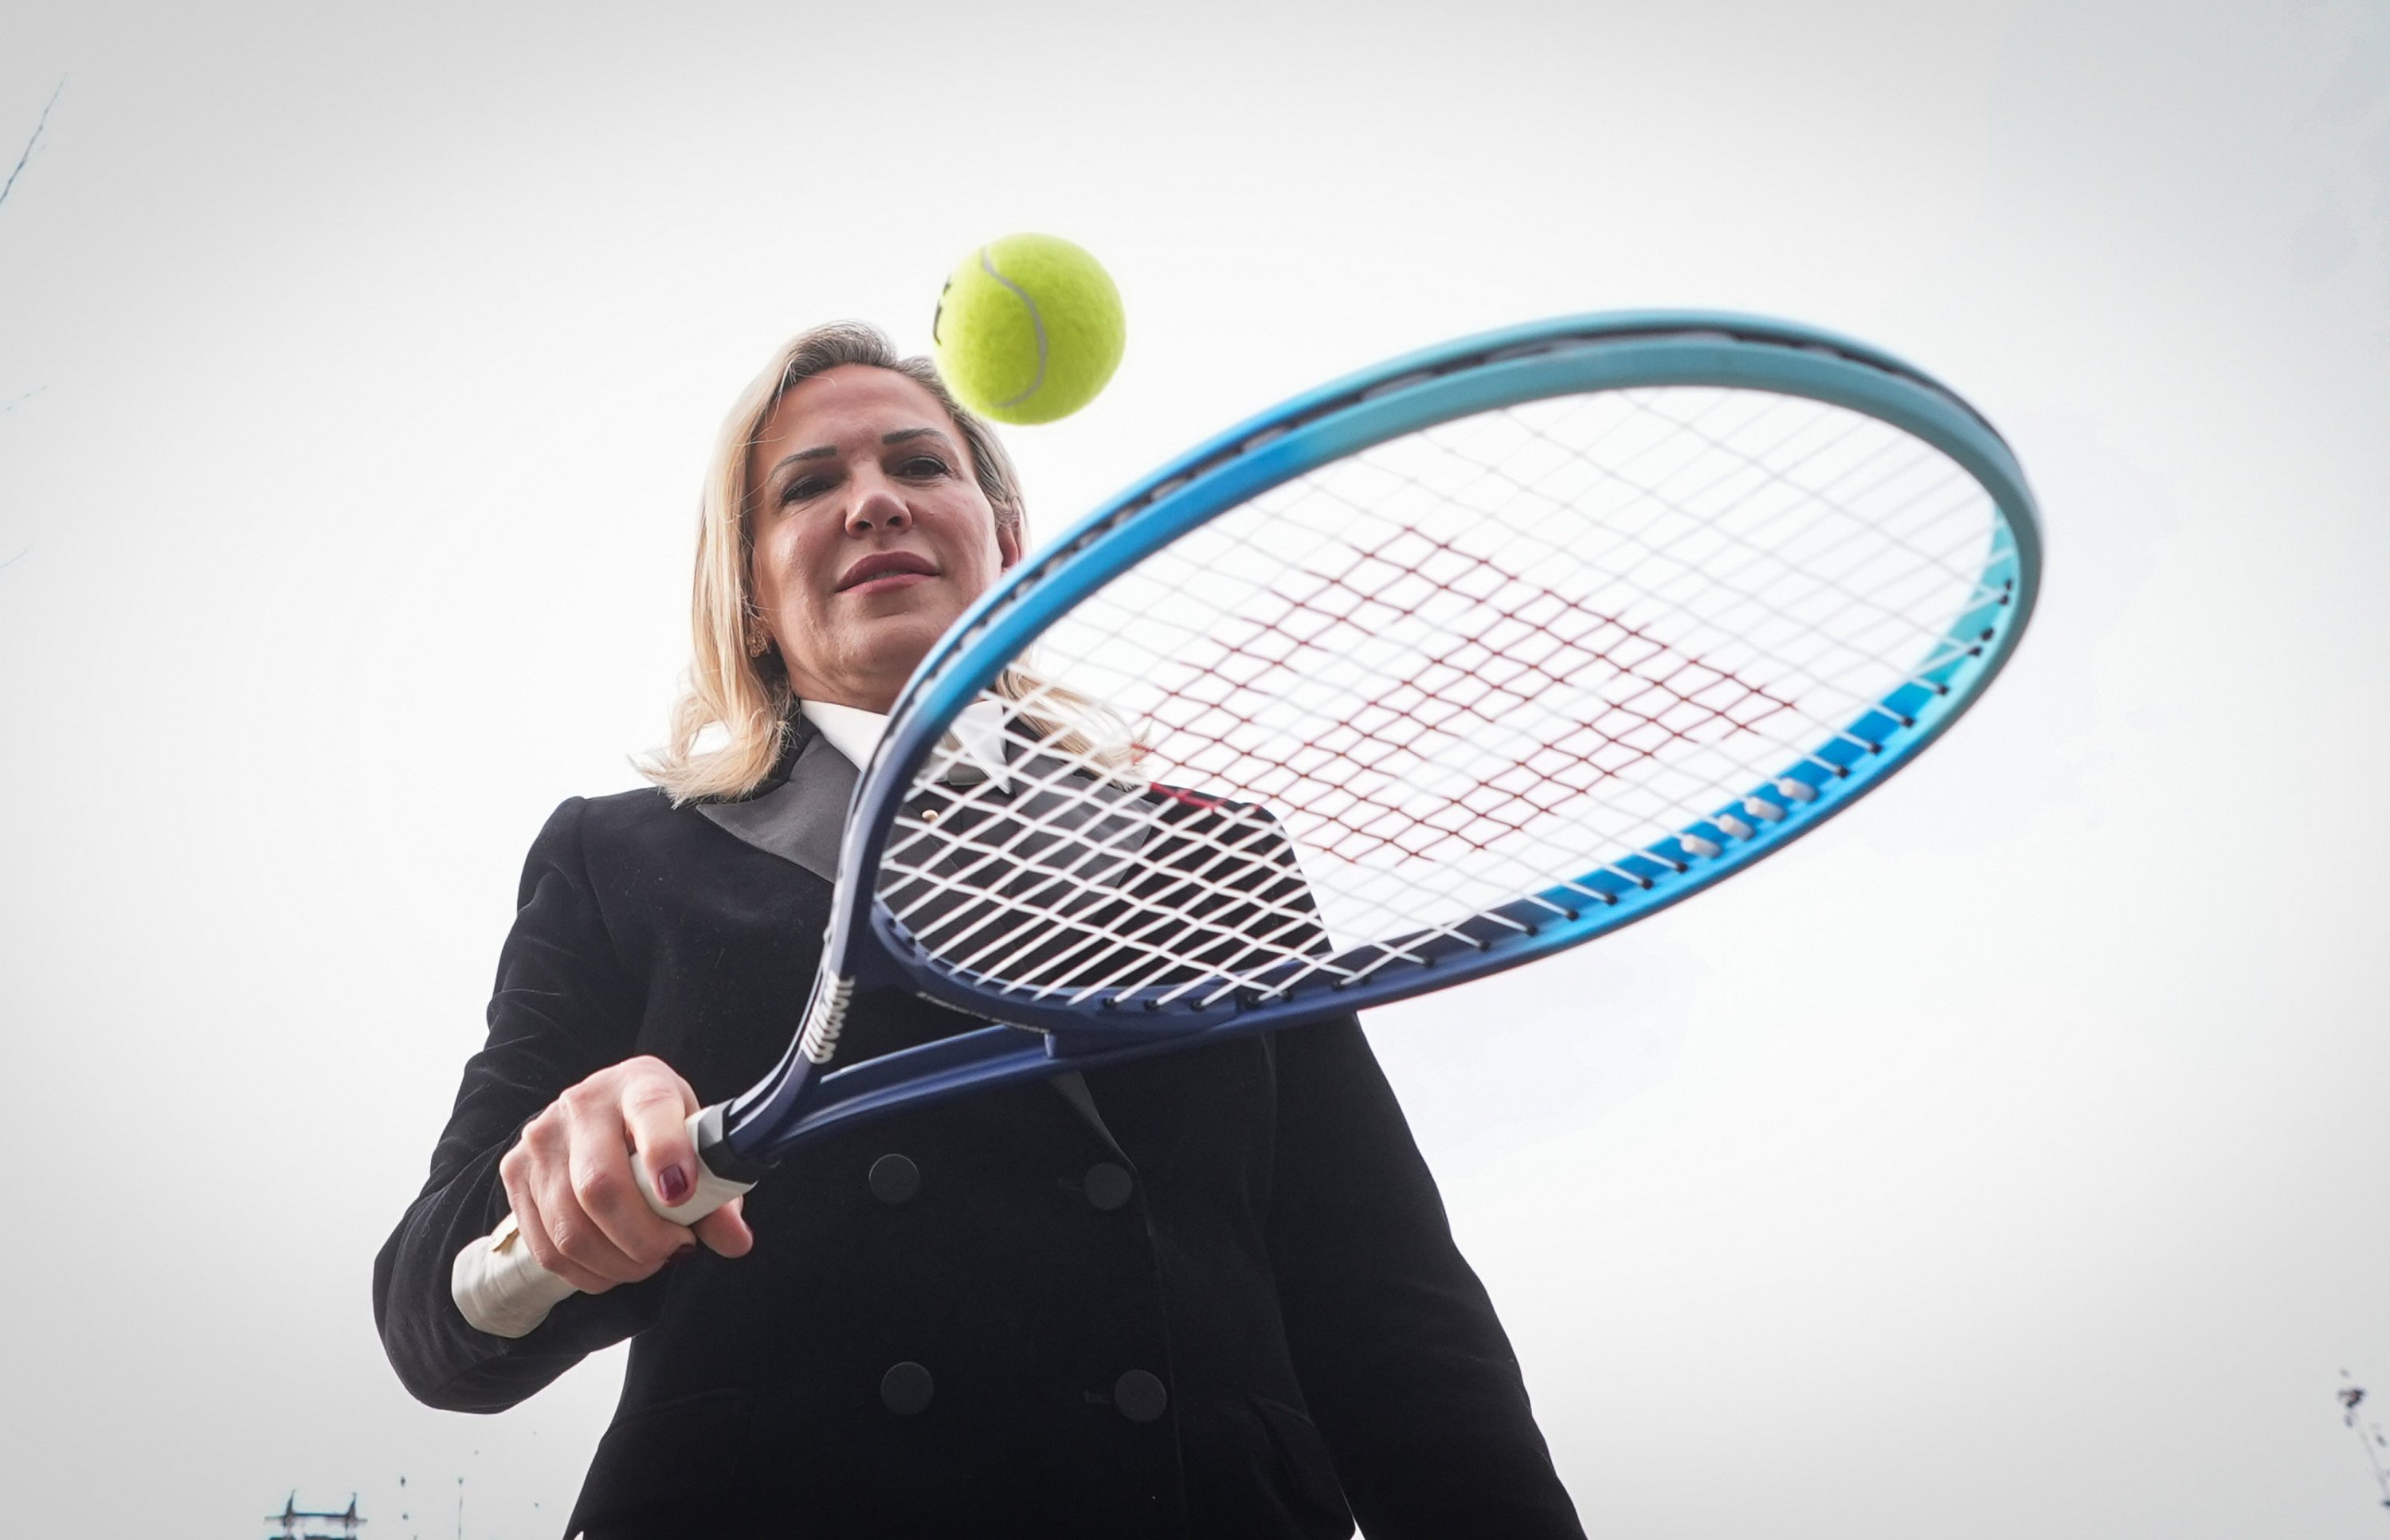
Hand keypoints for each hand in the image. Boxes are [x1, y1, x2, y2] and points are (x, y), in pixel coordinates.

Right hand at [497, 1055, 753, 1293]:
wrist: (601, 1117)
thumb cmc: (658, 1132)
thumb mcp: (696, 1147)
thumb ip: (719, 1194)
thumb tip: (735, 1241)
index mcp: (639, 1084)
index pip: (650, 1111)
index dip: (665, 1154)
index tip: (682, 1196)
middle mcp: (582, 1104)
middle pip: (600, 1187)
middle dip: (645, 1238)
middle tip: (674, 1251)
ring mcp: (541, 1139)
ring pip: (571, 1228)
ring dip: (618, 1263)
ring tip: (648, 1260)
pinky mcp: (515, 1173)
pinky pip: (548, 1247)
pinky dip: (588, 1272)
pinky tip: (614, 1265)